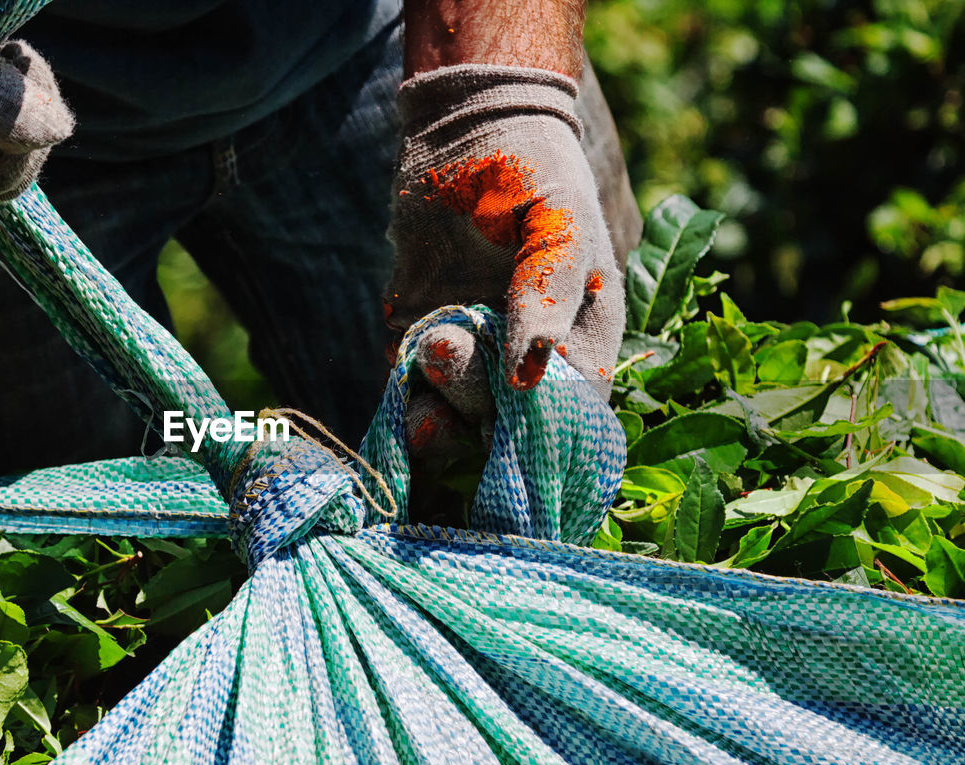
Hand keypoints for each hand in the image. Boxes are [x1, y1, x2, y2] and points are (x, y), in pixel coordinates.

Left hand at [384, 64, 624, 452]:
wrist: (462, 128)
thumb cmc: (530, 168)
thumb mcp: (556, 220)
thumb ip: (549, 291)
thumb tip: (532, 372)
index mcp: (580, 336)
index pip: (569, 410)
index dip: (539, 420)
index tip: (509, 393)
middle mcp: (525, 356)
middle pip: (503, 418)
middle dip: (471, 396)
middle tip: (443, 345)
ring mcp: (472, 348)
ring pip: (451, 410)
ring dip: (432, 405)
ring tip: (424, 356)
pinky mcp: (422, 333)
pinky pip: (409, 381)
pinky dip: (402, 381)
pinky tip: (400, 353)